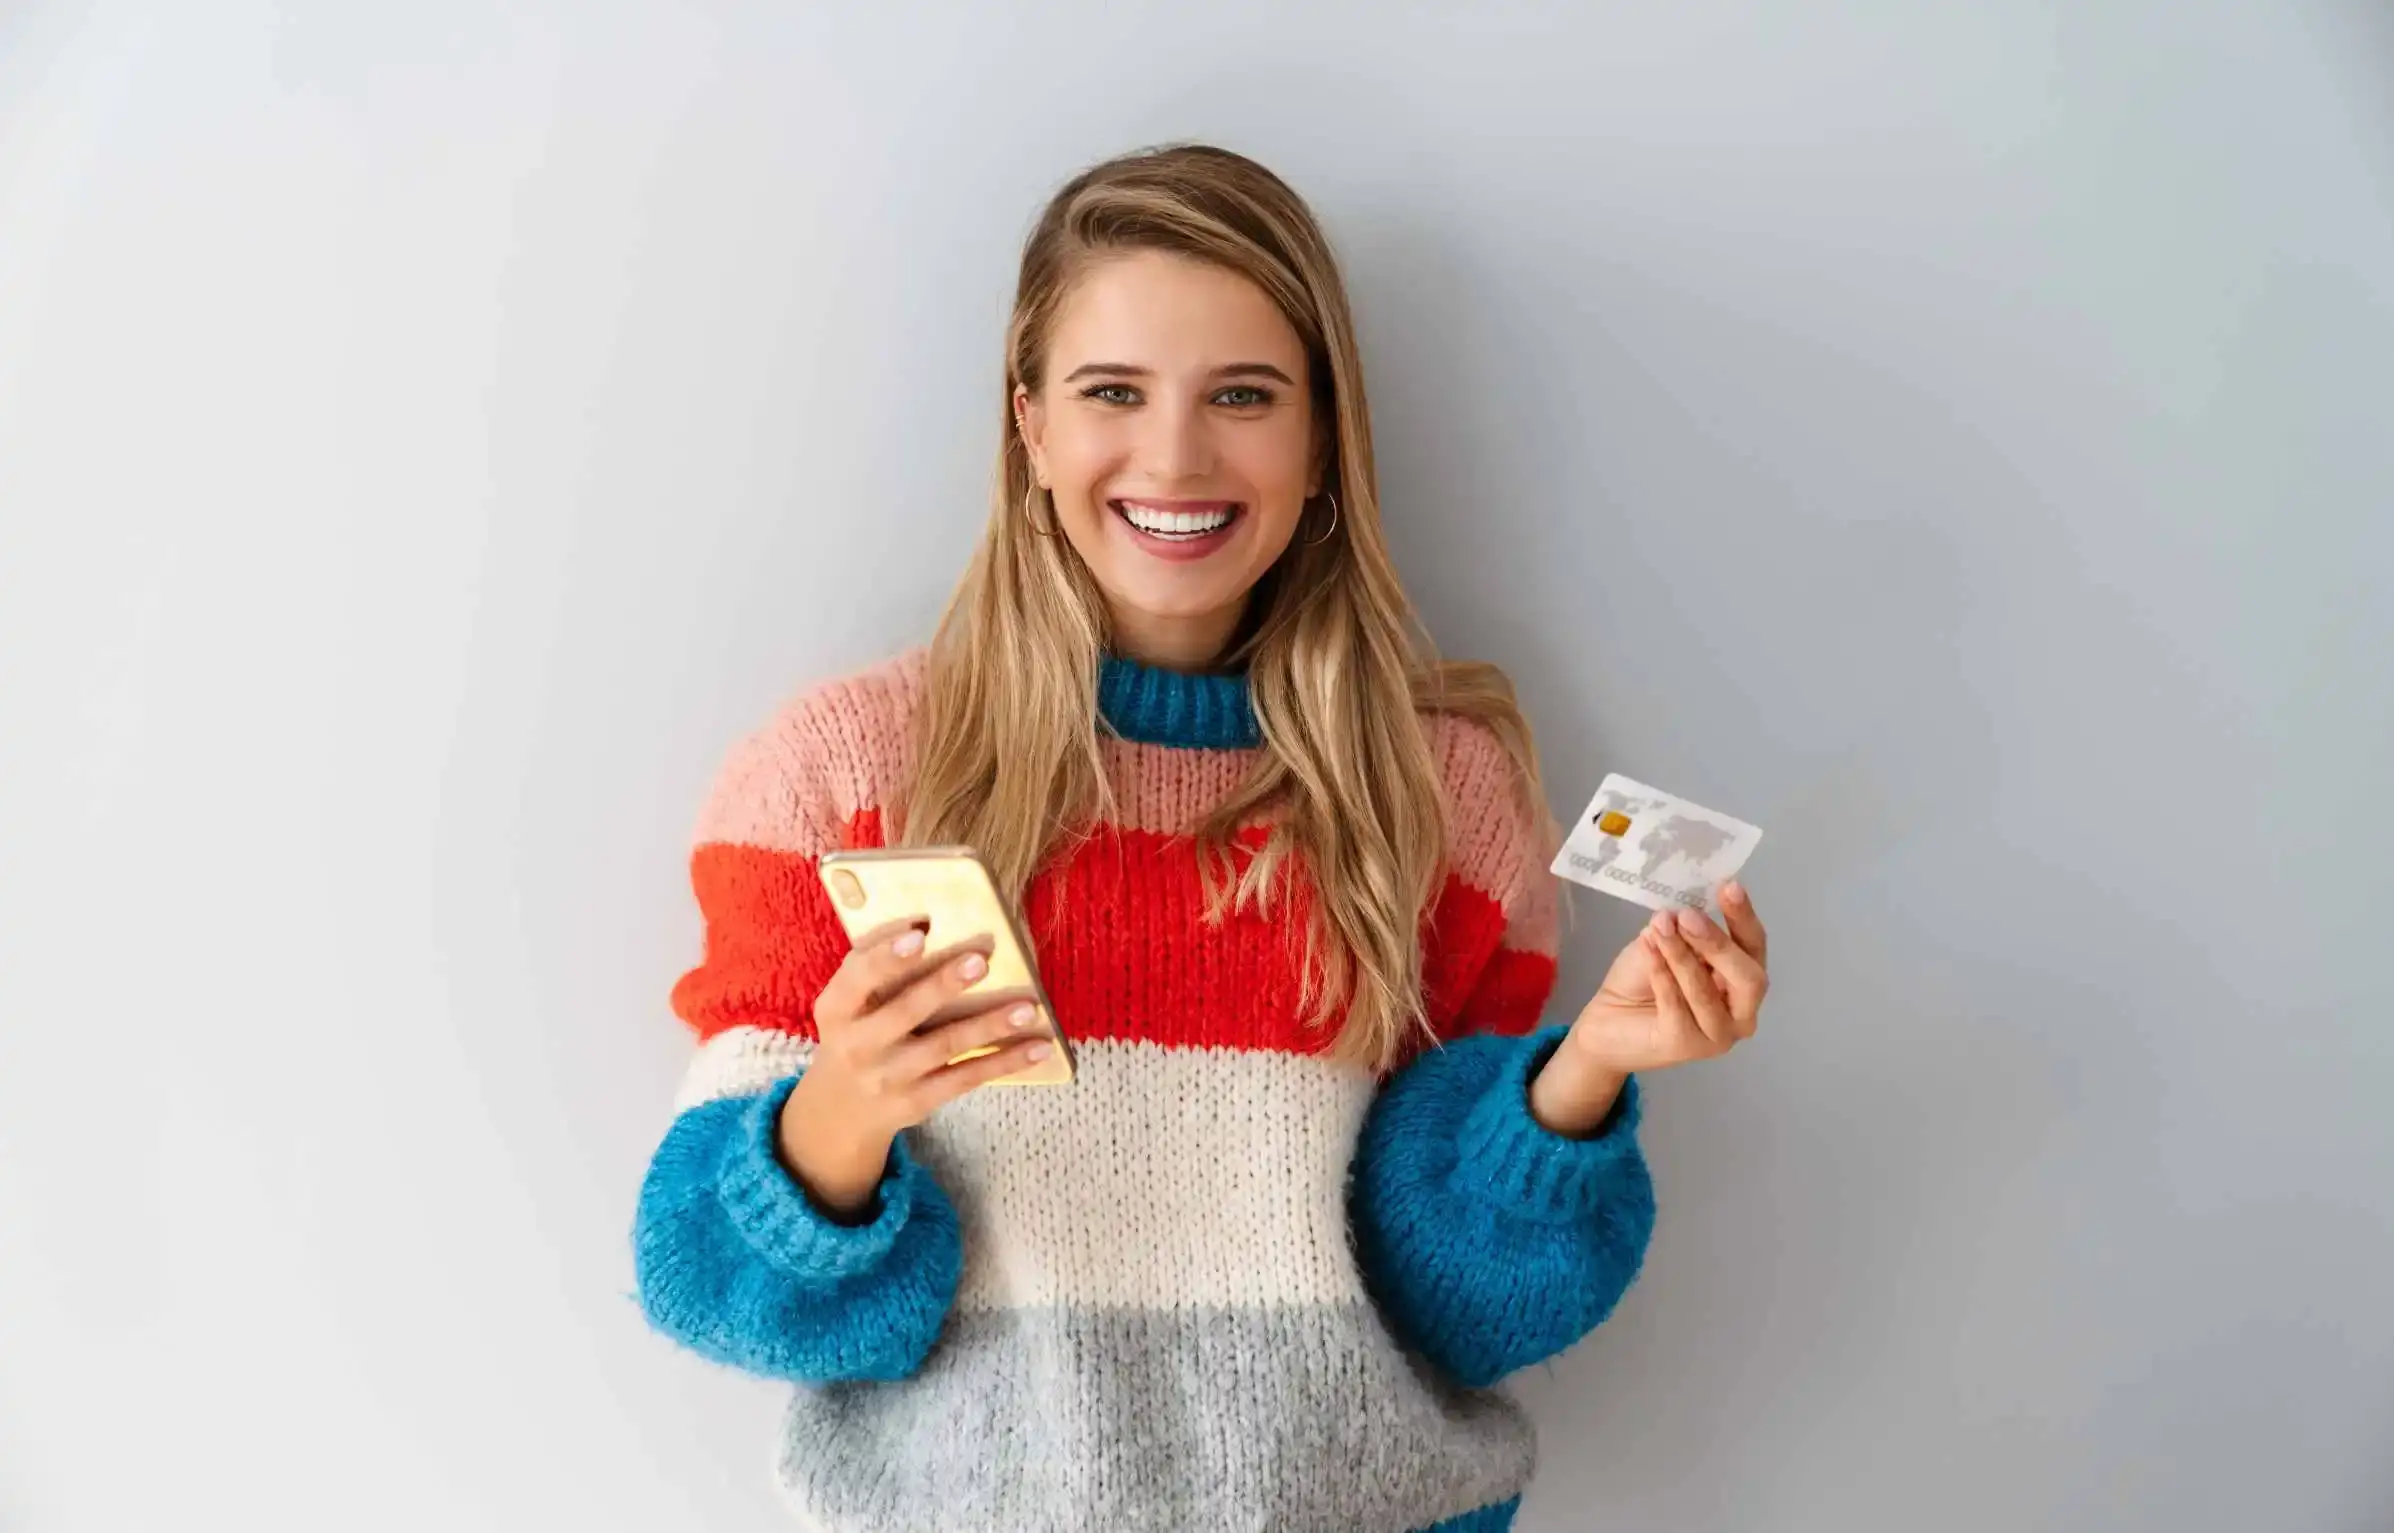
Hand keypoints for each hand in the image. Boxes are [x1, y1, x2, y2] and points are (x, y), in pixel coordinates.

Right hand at [776, 919, 1051, 1218]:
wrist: (842, 1109)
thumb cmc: (856, 1031)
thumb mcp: (848, 1002)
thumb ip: (874, 963)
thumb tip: (925, 922)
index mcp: (836, 1009)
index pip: (857, 978)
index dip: (888, 956)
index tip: (921, 932)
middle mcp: (857, 1045)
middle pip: (905, 1012)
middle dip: (943, 985)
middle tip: (981, 961)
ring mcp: (888, 1077)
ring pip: (944, 1046)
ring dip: (989, 1026)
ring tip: (1027, 1008)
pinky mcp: (917, 1101)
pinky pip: (965, 1078)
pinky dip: (1004, 1062)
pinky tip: (1037, 1047)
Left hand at [1566, 881, 1769, 1076]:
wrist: (1606, 1022)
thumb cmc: (1642, 981)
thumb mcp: (1665, 945)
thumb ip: (1683, 933)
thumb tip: (1684, 913)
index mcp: (1742, 981)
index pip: (1754, 947)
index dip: (1744, 917)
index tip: (1729, 886)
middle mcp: (1741, 1013)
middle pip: (1748, 978)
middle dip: (1718, 943)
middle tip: (1687, 916)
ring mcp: (1717, 1036)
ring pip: (1707, 992)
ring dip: (1681, 955)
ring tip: (1659, 927)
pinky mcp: (1687, 1048)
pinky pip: (1677, 1007)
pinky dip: (1662, 974)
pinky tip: (1648, 949)